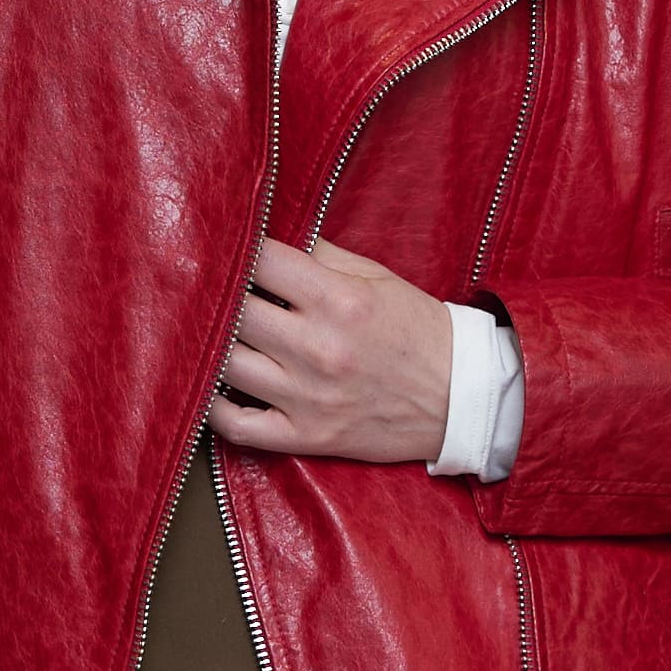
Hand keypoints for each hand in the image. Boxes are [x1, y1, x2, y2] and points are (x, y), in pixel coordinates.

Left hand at [205, 235, 453, 464]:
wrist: (460, 398)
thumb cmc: (417, 332)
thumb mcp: (377, 279)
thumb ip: (320, 255)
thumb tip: (270, 234)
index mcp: (340, 302)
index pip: (261, 262)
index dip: (238, 250)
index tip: (227, 249)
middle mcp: (320, 350)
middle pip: (235, 312)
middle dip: (220, 295)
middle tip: (210, 289)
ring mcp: (310, 398)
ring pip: (226, 365)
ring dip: (212, 345)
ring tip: (211, 333)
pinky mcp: (308, 437)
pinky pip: (238, 426)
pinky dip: (214, 407)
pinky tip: (212, 386)